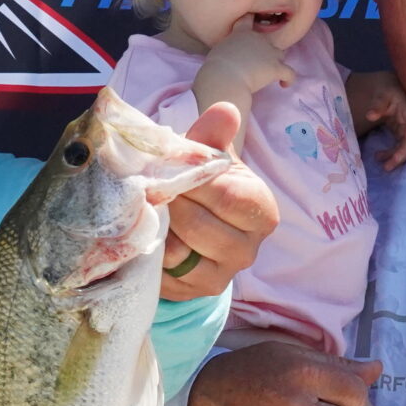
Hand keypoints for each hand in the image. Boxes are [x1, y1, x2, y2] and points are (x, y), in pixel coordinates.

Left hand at [159, 101, 277, 302]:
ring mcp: (221, 276)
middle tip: (147, 187)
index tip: (167, 169)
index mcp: (261, 211)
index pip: (225, 196)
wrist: (198, 223)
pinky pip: (163, 274)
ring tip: (144, 209)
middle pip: (199, 226)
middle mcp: (248, 250)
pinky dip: (148, 253)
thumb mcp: (211, 158)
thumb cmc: (207, 185)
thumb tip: (224, 111)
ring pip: (179, 252)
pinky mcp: (193, 293)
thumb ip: (213, 136)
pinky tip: (143, 234)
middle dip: (169, 203)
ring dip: (156, 227)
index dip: (192, 181)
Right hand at [193, 19, 293, 115]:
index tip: (252, 26)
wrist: (224, 78)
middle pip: (267, 40)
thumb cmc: (215, 68)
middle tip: (260, 63)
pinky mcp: (276, 68)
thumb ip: (227, 51)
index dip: (251, 21)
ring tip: (271, 74)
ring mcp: (269, 53)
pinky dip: (288, 79)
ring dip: (277, 62)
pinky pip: (290, 73)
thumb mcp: (218, 53)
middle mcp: (258, 39)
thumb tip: (228, 58)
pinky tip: (284, 85)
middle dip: (265, 50)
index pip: (247, 20)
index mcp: (241, 33)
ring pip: (280, 53)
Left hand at [345, 68, 405, 170]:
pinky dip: (391, 154)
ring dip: (396, 158)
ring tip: (385, 167)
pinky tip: (379, 157)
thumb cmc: (387, 93)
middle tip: (389, 165)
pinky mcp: (403, 136)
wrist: (391, 94)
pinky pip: (400, 148)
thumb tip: (370, 116)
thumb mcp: (382, 95)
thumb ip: (377, 104)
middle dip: (402, 153)